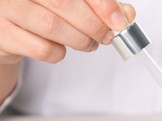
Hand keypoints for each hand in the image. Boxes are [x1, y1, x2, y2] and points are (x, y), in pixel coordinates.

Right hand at [0, 0, 134, 63]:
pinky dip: (59, 53)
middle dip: (94, 25)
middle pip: (64, 3)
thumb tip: (126, 15)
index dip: (102, 4)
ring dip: (80, 41)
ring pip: (52, 26)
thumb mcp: (73, 0)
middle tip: (106, 36)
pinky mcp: (2, 34)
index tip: (119, 20)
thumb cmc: (41, 8)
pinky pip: (40, 48)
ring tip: (89, 44)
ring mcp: (4, 7)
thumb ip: (99, 4)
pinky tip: (61, 48)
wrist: (6, 25)